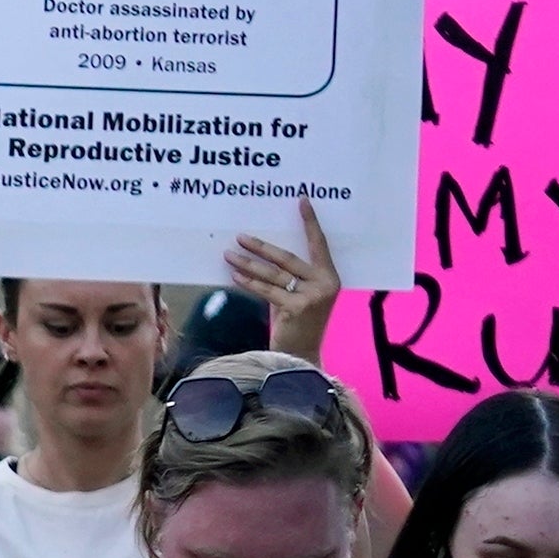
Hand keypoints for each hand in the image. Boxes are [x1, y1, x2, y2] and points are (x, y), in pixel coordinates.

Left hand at [226, 198, 338, 357]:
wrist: (301, 356)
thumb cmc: (298, 323)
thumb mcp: (298, 295)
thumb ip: (288, 278)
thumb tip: (260, 256)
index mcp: (330, 276)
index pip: (319, 243)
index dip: (310, 222)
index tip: (301, 201)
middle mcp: (325, 283)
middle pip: (288, 257)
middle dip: (261, 246)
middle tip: (240, 236)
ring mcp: (312, 296)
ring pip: (274, 274)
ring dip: (248, 263)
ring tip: (228, 254)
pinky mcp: (296, 308)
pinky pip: (266, 290)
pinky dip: (249, 282)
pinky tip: (234, 275)